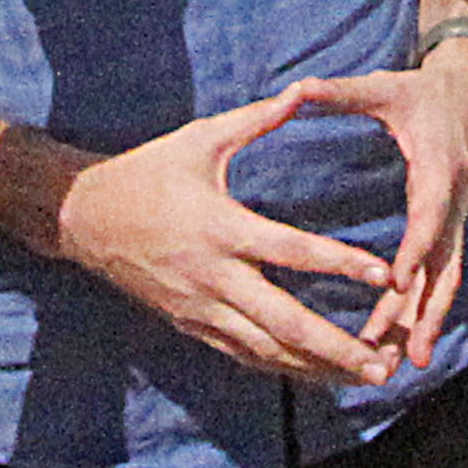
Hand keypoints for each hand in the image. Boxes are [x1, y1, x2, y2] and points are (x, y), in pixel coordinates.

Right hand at [36, 85, 400, 383]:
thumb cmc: (147, 171)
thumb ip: (256, 121)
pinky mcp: (191, 325)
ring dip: (319, 368)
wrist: (83, 218)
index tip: (384, 274)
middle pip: (284, 323)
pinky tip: (321, 375)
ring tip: (367, 376)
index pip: (290, 251)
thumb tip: (302, 91)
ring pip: (267, 351)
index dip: (339, 263)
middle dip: (337, 348)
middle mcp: (212, 276)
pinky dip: (285, 368)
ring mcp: (200, 308)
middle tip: (383, 365)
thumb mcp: (200, 139)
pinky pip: (244, 355)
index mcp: (220, 228)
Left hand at [295, 43, 467, 372]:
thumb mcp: (380, 87)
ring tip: (403, 364)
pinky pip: (440, 276)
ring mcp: (455, 220)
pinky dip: (423, 310)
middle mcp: (452, 202)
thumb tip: (299, 86)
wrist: (466, 92)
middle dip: (426, 312)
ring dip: (426, 322)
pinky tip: (399, 342)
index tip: (396, 284)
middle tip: (403, 353)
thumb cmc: (416, 91)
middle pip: (444, 266)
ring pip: (446, 279)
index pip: (427, 217)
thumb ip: (340, 92)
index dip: (415, 250)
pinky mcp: (449, 229)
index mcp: (436, 169)